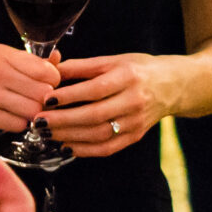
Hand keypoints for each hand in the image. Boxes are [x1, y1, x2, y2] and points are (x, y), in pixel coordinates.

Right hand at [0, 43, 63, 132]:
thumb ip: (20, 60)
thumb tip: (54, 63)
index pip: (46, 70)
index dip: (52, 80)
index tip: (47, 83)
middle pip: (43, 92)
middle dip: (44, 99)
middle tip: (35, 99)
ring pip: (32, 111)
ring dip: (31, 113)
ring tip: (21, 108)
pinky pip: (15, 125)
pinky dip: (17, 123)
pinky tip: (8, 116)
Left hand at [39, 52, 165, 152]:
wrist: (171, 85)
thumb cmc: (138, 69)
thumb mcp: (112, 60)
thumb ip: (82, 67)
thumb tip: (51, 70)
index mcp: (128, 77)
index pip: (95, 90)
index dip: (69, 96)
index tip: (46, 99)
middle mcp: (134, 101)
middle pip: (95, 115)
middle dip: (63, 120)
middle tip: (40, 121)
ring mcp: (136, 122)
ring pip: (99, 135)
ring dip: (70, 136)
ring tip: (48, 134)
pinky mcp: (135, 136)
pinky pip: (108, 148)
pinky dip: (85, 150)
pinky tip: (67, 146)